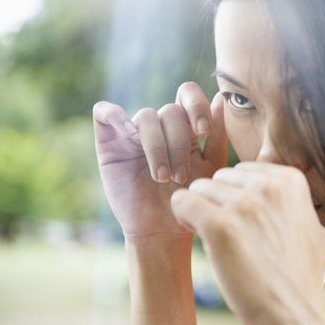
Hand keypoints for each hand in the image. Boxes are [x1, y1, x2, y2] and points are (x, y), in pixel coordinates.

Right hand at [93, 82, 227, 242]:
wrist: (163, 230)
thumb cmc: (190, 199)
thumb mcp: (211, 166)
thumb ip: (217, 133)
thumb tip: (220, 96)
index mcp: (185, 126)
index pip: (188, 94)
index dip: (196, 105)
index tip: (203, 130)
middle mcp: (159, 125)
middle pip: (170, 110)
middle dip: (179, 143)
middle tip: (181, 175)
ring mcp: (133, 132)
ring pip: (145, 117)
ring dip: (157, 147)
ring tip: (162, 177)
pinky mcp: (109, 143)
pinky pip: (104, 113)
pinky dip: (114, 115)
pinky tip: (129, 135)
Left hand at [170, 162, 324, 324]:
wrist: (296, 314)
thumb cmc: (302, 276)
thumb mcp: (313, 229)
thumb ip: (294, 205)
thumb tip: (282, 195)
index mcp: (290, 181)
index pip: (243, 171)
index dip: (237, 195)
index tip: (242, 220)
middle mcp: (268, 186)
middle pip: (220, 178)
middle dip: (218, 201)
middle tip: (227, 233)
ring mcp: (244, 204)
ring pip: (199, 189)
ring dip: (201, 211)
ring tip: (215, 239)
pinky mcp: (220, 226)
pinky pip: (182, 202)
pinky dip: (182, 216)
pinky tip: (195, 232)